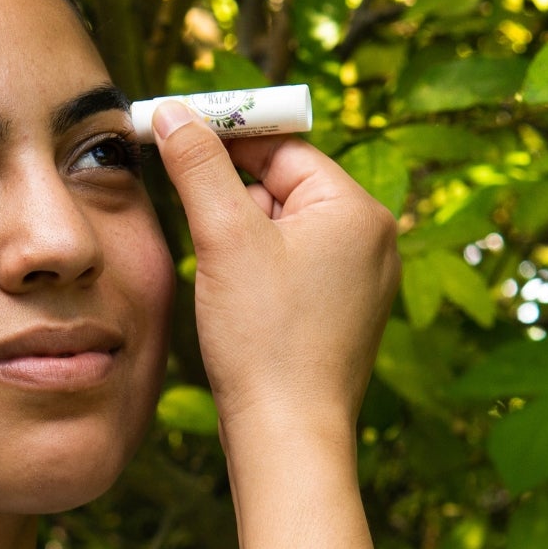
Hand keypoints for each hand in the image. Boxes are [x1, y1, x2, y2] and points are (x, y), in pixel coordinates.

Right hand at [152, 103, 399, 436]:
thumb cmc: (263, 340)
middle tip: (201, 235)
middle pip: (284, 188)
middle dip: (233, 204)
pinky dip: (258, 277)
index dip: (225, 141)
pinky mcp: (345, 318)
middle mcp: (374, 240)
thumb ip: (198, 165)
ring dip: (241, 244)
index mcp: (357, 209)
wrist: (287, 436)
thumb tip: (173, 111)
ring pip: (285, 233)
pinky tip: (238, 309)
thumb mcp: (223, 239)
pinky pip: (295, 272)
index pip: (282, 149)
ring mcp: (363, 282)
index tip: (174, 137)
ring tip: (224, 287)